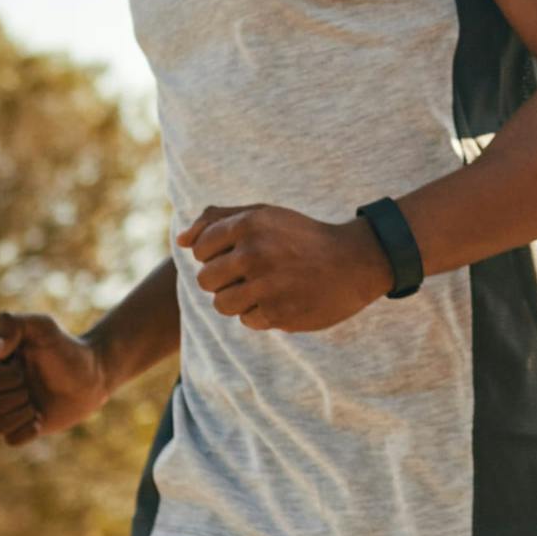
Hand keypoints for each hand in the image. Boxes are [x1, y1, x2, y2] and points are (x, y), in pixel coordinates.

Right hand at [0, 313, 109, 447]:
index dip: (9, 378)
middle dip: (18, 395)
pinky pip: (10, 440)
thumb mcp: (44, 327)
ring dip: (21, 414)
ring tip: (35, 402)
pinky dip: (28, 430)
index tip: (24, 365)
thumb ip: (14, 324)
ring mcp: (2, 406)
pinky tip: (40, 417)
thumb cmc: (67, 348)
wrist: (92, 375)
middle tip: (32, 385)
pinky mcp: (17, 426)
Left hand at [180, 205, 393, 333]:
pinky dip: (261, 314)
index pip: (200, 248)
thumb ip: (218, 220)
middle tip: (253, 274)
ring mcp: (266, 286)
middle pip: (206, 280)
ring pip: (222, 304)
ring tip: (264, 289)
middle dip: (224, 279)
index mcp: (249, 224)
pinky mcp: (279, 314)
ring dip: (239, 300)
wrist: (355, 262)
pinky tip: (283, 300)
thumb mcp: (264, 215)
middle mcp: (254, 253)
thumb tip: (180, 240)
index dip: (217, 254)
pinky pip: (248, 321)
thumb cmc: (303, 237)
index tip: (242, 253)